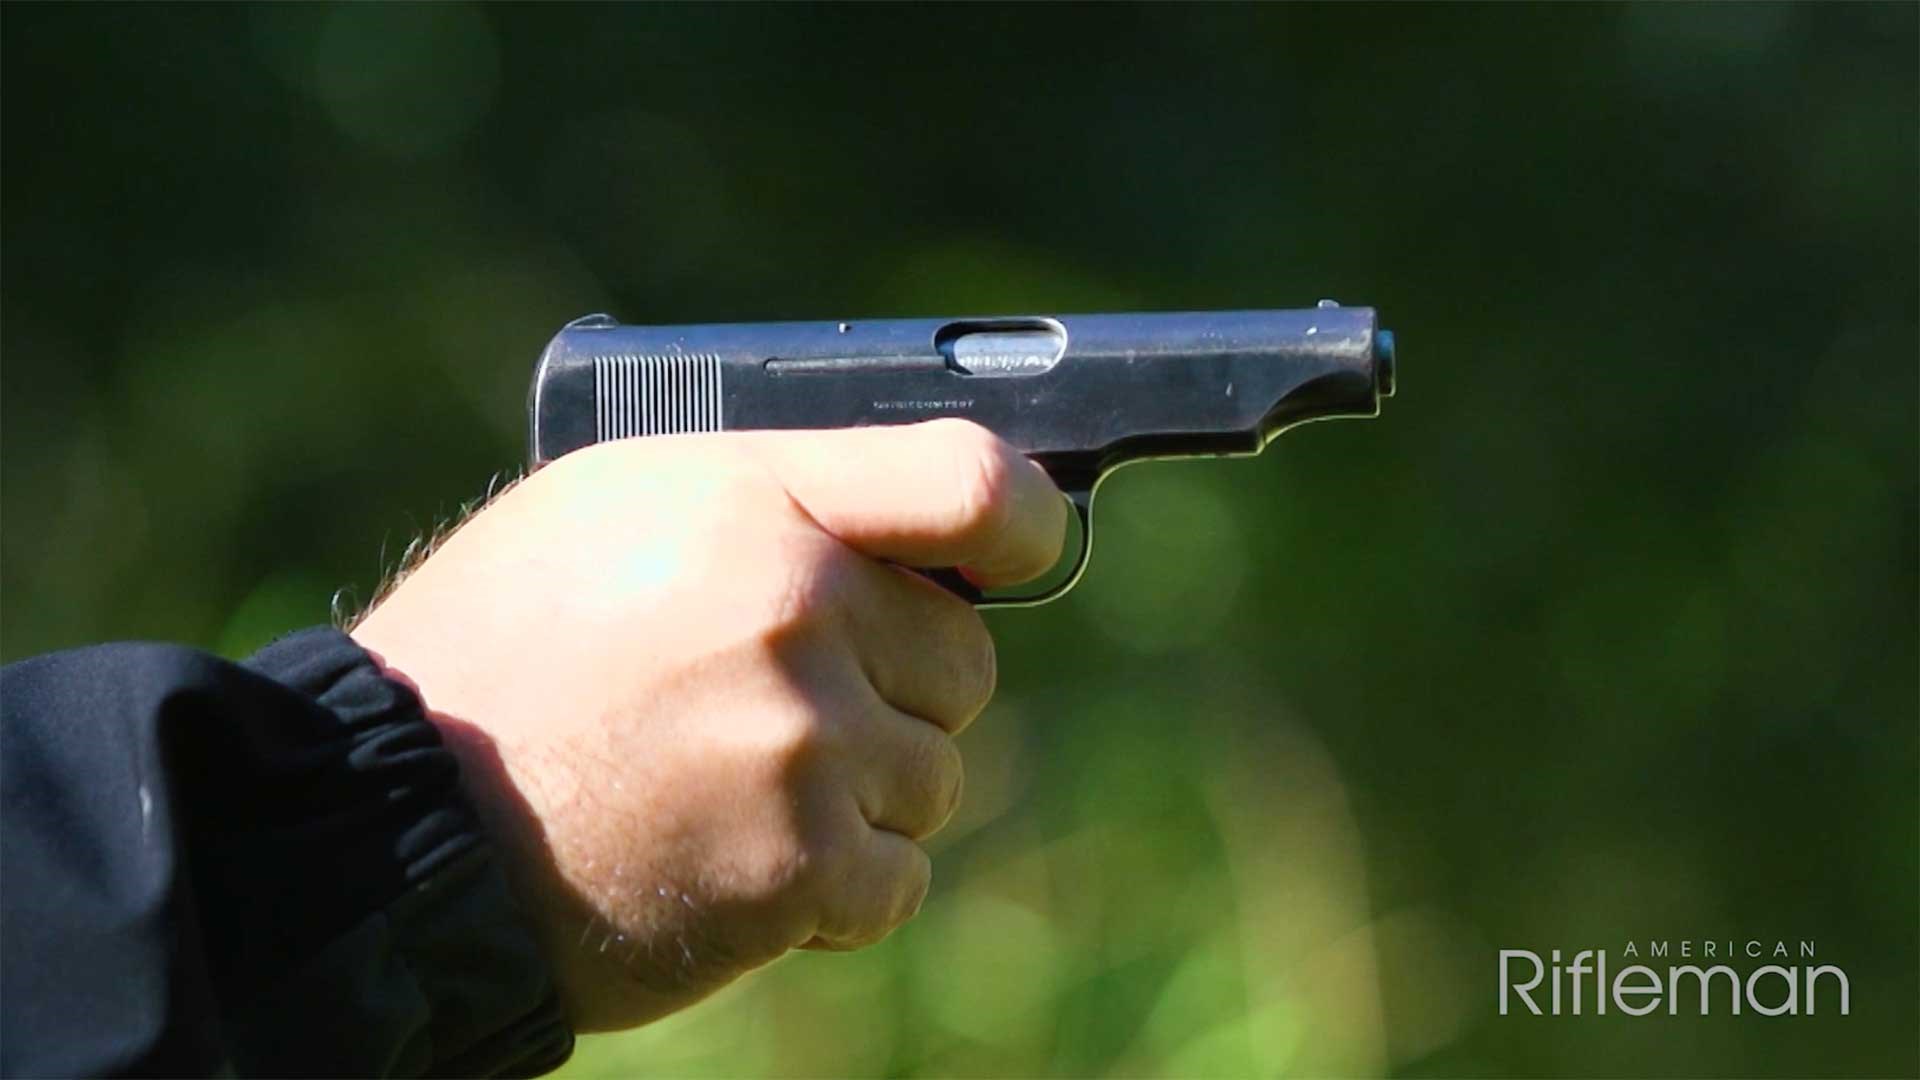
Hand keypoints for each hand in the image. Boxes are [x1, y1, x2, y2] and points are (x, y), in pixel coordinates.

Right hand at [350, 420, 1066, 1031]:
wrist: (393, 827)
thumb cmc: (499, 657)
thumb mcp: (613, 513)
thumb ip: (772, 506)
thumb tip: (909, 539)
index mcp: (751, 499)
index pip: (968, 484)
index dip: (1024, 520)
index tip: (1023, 548)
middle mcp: (794, 608)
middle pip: (965, 658)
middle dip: (900, 690)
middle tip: (788, 711)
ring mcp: (803, 742)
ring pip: (935, 775)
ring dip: (863, 795)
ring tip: (733, 791)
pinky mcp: (798, 866)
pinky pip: (899, 876)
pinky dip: (838, 886)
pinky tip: (741, 862)